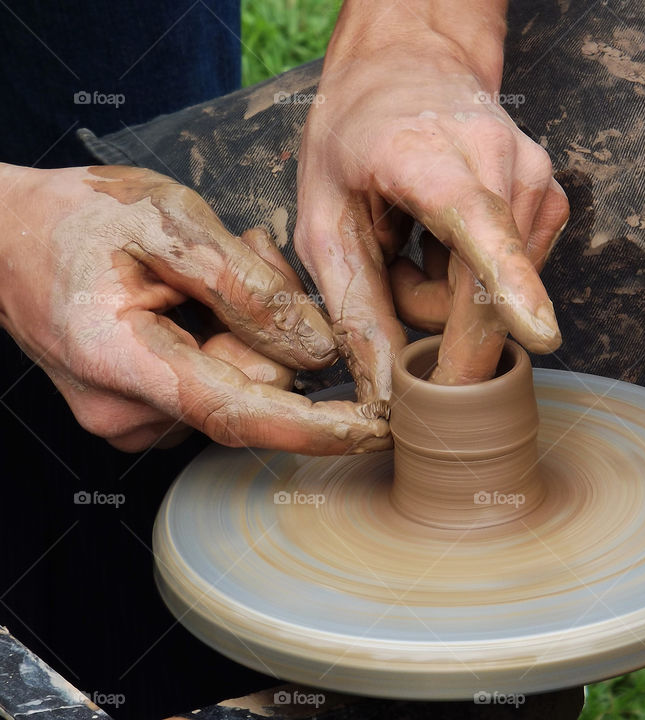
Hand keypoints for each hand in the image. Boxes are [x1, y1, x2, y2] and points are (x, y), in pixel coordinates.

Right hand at [0, 164, 389, 453]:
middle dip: (275, 328)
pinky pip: (216, 384)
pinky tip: (201, 293)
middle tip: (251, 253)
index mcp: (123, 364)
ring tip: (212, 266)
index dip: (318, 427)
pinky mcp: (142, 411)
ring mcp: (131, 419)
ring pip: (239, 385)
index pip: (240, 414)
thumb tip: (318, 350)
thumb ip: (247, 288)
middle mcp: (126, 413)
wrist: (3, 234)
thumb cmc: (77, 217)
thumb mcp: (169, 222)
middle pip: (252, 390)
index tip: (379, 432)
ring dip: (251, 329)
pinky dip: (229, 340)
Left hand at [295, 0, 567, 386]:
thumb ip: (354, 307)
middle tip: (392, 271)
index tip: (539, 332)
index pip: (479, 226)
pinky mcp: (552, 202)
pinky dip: (470, 281)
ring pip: (499, 299)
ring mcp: (537, 181)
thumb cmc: (357, 139)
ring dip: (447, 297)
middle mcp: (501, 163)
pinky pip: (511, 282)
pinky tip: (444, 241)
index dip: (509, 284)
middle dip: (432, 318)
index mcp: (429, 156)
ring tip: (416, 244)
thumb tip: (387, 393)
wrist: (410, 69)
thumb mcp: (322, 218)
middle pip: (484, 296)